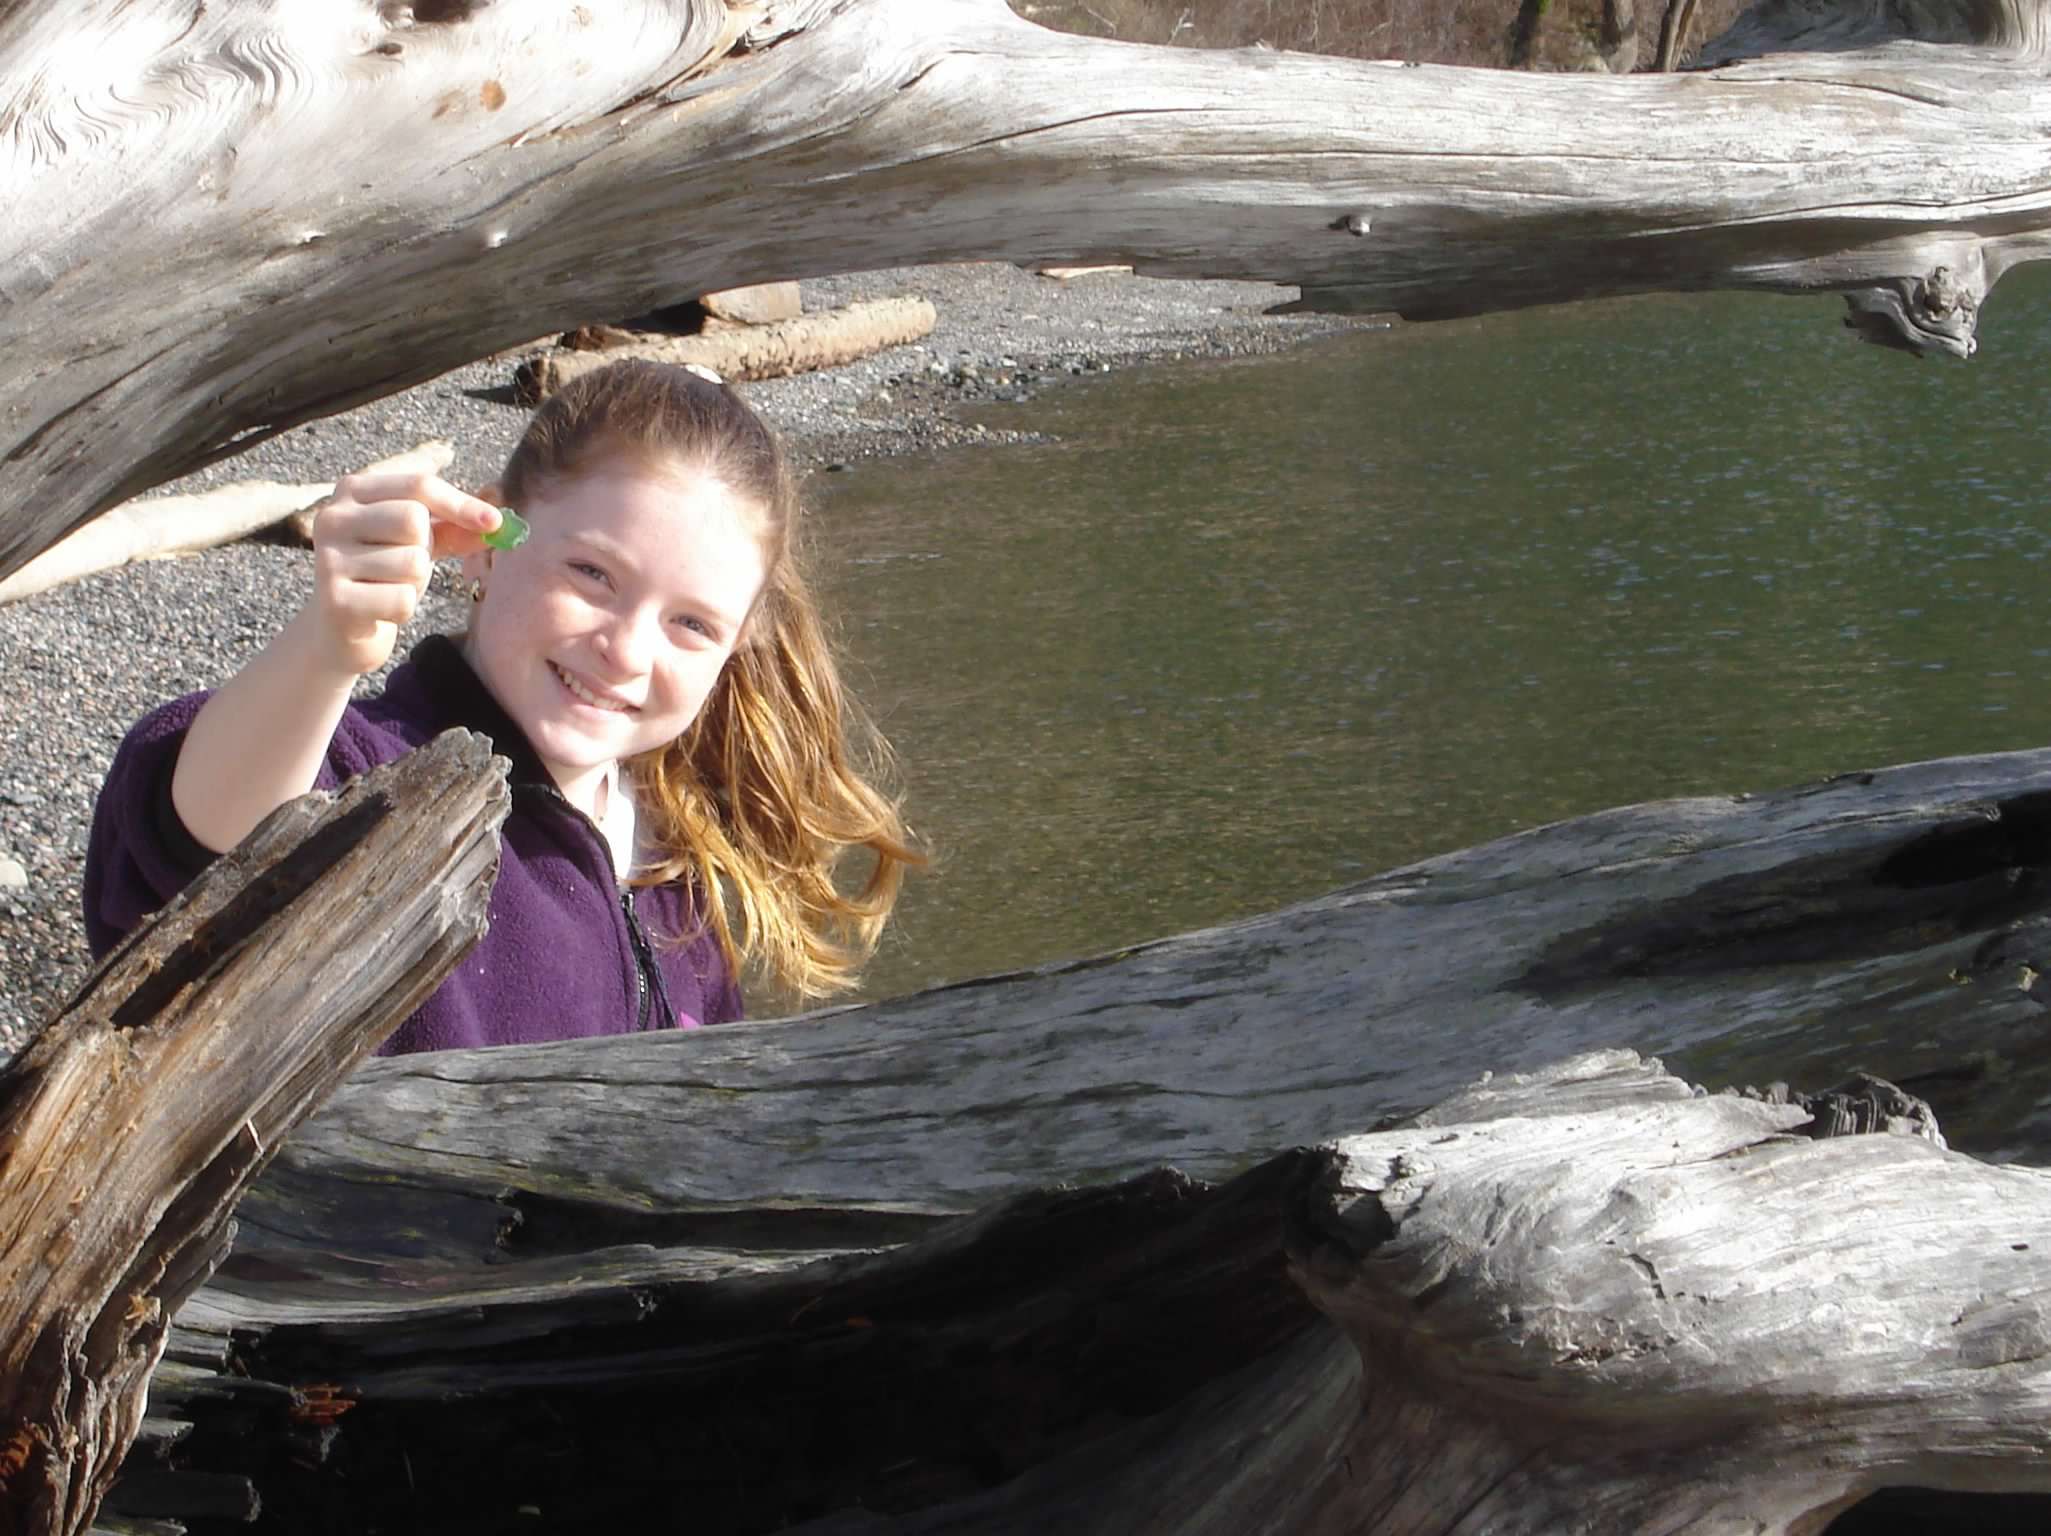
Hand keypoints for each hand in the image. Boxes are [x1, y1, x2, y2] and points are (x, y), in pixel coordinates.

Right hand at [305, 471, 503, 676]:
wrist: (339, 628)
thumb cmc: (383, 575)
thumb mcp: (418, 542)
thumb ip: (454, 526)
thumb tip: (498, 521)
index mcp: (353, 491)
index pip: (417, 485)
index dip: (460, 504)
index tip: (493, 523)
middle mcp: (332, 518)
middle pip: (413, 520)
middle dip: (426, 548)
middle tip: (404, 564)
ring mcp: (329, 559)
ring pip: (412, 563)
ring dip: (414, 582)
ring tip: (388, 587)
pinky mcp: (336, 600)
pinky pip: (403, 600)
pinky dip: (403, 609)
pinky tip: (380, 610)